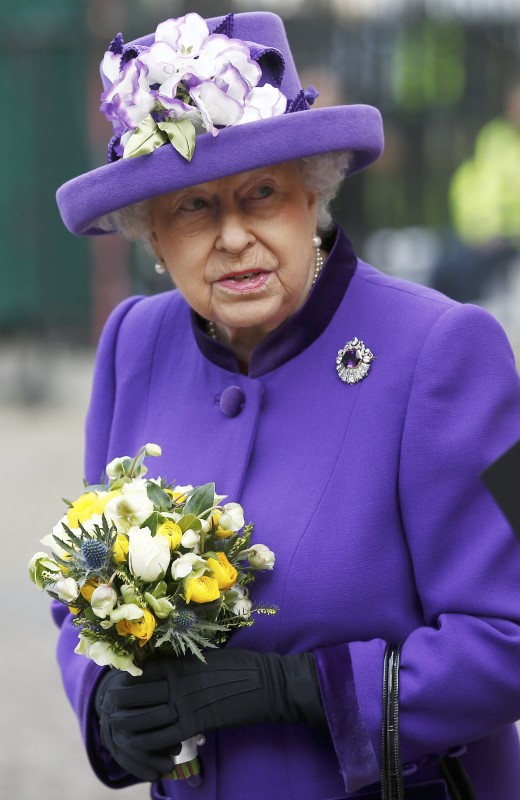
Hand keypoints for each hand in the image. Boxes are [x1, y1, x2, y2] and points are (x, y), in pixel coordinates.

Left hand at [95, 649, 324, 774]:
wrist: (266, 683)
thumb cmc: (241, 667)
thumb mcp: (207, 658)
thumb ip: (184, 666)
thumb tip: (166, 670)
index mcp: (179, 663)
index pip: (139, 673)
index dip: (125, 682)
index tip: (118, 690)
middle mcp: (176, 682)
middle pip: (134, 695)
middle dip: (119, 705)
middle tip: (112, 713)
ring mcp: (184, 703)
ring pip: (143, 719)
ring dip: (130, 728)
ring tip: (122, 734)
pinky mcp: (195, 723)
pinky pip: (162, 738)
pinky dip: (151, 746)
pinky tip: (147, 750)